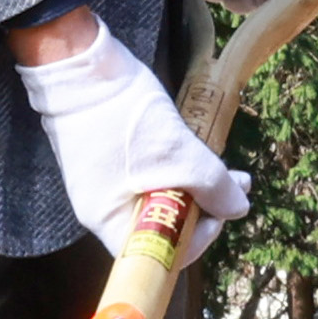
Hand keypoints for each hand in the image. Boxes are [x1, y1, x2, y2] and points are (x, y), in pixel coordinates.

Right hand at [17, 19, 245, 260]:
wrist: (79, 64)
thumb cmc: (123, 116)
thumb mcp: (177, 153)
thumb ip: (211, 186)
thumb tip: (238, 208)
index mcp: (109, 221)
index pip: (157, 254)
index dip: (194, 240)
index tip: (219, 213)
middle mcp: (102, 210)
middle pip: (160, 226)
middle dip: (203, 207)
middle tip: (234, 184)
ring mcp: (102, 183)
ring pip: (157, 199)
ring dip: (194, 186)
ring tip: (225, 167)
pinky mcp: (107, 157)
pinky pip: (147, 177)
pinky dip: (175, 169)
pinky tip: (194, 151)